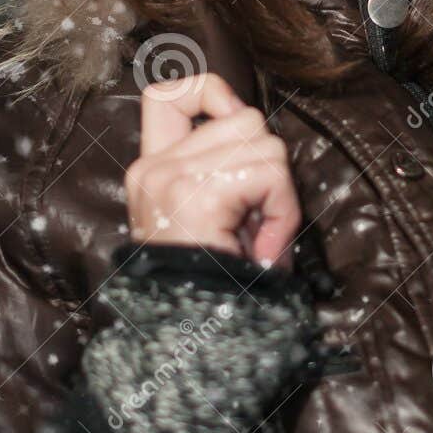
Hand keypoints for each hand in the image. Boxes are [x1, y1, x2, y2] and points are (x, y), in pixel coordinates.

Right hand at [125, 72, 300, 269]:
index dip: (210, 92)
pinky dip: (282, 211)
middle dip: (268, 164)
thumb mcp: (213, 221)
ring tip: (259, 238)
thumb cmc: (213, 288)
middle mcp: (154, 168)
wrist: (190, 340)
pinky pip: (270, 175)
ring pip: (265, 143)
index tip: (232, 123)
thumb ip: (226, 174)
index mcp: (150, 171)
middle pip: (243, 117)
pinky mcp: (197, 193)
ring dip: (278, 192)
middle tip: (257, 220)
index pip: (166, 95)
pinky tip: (264, 248)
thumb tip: (263, 140)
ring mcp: (171, 178)